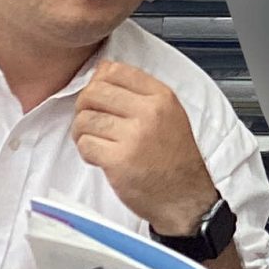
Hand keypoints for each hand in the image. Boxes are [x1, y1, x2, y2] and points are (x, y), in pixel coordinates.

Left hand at [72, 60, 211, 233]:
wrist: (185, 198)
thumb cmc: (175, 160)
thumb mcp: (169, 115)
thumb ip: (139, 92)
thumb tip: (101, 70)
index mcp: (162, 97)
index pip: (115, 70)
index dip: (98, 82)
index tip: (100, 97)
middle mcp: (149, 112)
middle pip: (94, 92)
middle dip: (84, 107)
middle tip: (91, 121)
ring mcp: (134, 137)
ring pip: (85, 119)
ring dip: (82, 131)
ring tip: (95, 141)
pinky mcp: (119, 160)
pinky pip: (85, 144)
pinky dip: (86, 151)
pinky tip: (99, 157)